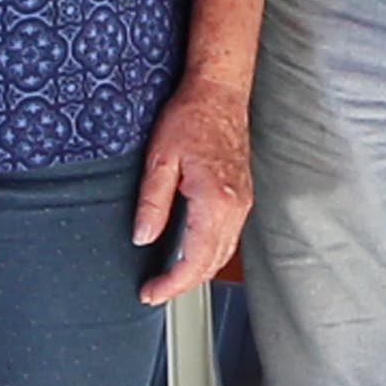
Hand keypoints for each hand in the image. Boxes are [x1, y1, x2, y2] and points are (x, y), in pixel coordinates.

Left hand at [134, 73, 252, 304]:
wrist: (219, 93)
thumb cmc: (190, 118)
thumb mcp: (160, 159)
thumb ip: (152, 202)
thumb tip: (143, 237)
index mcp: (215, 202)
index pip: (195, 261)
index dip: (171, 284)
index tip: (150, 292)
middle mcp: (235, 208)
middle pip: (211, 265)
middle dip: (183, 284)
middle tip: (154, 290)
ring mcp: (243, 203)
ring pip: (223, 255)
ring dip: (197, 272)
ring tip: (168, 277)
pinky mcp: (243, 197)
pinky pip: (229, 238)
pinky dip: (209, 254)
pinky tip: (190, 252)